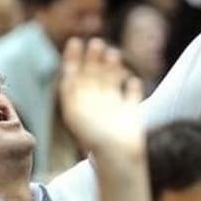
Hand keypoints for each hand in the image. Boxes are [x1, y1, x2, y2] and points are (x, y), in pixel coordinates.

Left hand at [60, 38, 144, 164]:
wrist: (116, 158)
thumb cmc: (94, 137)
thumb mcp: (75, 113)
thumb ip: (71, 92)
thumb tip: (67, 72)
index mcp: (79, 104)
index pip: (73, 76)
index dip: (73, 59)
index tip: (75, 42)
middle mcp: (94, 105)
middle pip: (92, 76)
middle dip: (93, 59)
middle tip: (96, 43)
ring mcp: (113, 110)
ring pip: (111, 82)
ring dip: (111, 67)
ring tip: (112, 53)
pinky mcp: (130, 115)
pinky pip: (132, 98)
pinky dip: (133, 88)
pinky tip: (132, 80)